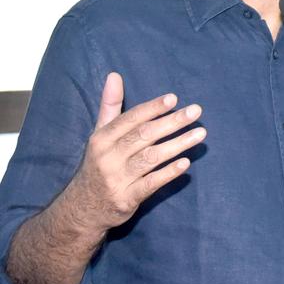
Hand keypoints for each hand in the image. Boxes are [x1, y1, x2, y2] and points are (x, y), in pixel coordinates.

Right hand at [63, 73, 204, 234]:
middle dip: (171, 122)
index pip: (130, 119)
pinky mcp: (126, 199)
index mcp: (102, 139)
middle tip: (196, 111)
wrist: (82, 209)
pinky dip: (168, 173)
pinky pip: (150, 184)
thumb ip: (110, 106)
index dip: (152, 108)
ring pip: (151, 158)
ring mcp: (117, 179)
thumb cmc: (99, 164)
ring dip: (178, 144)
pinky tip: (185, 163)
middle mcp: (108, 157)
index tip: (174, 98)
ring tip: (200, 134)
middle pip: (144, 136)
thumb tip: (114, 75)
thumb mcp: (99, 135)